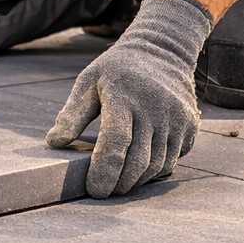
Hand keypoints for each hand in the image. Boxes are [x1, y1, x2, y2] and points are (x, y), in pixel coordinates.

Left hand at [46, 0, 212, 197]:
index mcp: (124, 97)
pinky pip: (173, 159)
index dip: (104, 172)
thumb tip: (53, 142)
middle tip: (105, 192)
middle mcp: (154, 109)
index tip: (94, 190)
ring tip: (120, 184)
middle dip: (119, 184)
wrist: (162, 50)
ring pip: (158, 165)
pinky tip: (140, 170)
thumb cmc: (117, 69)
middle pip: (138, 161)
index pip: (115, 144)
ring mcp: (176, 118)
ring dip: (137, 181)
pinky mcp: (190, 125)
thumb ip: (72, 113)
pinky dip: (156, 171)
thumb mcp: (89, 81)